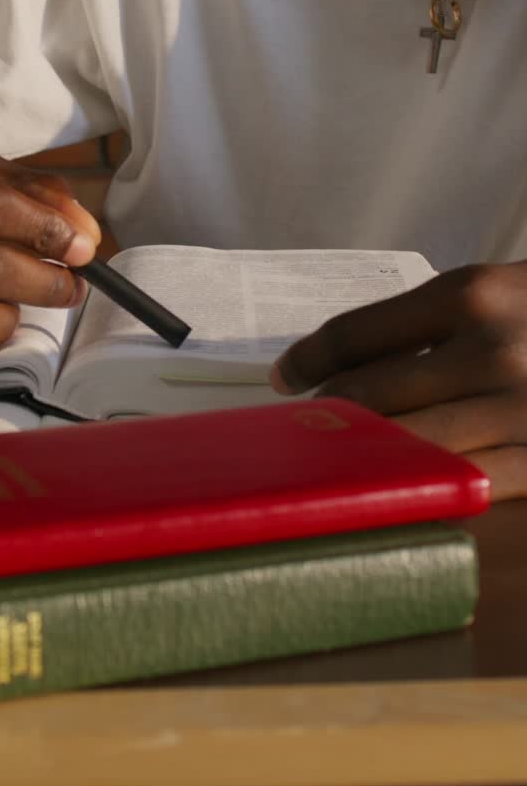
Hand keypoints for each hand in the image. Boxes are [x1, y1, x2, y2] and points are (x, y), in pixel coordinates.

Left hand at [270, 262, 526, 500]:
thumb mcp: (497, 292)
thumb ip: (432, 321)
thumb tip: (346, 366)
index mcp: (470, 297)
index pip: (357, 335)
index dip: (307, 360)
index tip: (283, 378)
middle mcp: (491, 354)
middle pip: (369, 398)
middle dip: (327, 418)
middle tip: (305, 431)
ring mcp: (520, 414)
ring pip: (406, 450)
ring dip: (364, 461)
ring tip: (346, 465)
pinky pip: (460, 490)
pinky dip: (423, 493)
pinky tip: (406, 492)